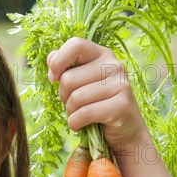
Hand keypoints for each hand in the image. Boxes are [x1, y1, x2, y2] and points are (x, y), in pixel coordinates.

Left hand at [47, 37, 148, 152]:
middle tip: (74, 104)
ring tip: (79, 116)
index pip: (75, 45)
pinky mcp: (121, 106)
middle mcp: (114, 65)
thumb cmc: (97, 104)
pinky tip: (80, 125)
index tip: (54, 78)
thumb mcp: (81, 82)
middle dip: (63, 97)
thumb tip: (51, 59)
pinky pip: (84, 113)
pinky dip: (75, 123)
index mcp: (102, 54)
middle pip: (68, 79)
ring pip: (76, 98)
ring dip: (70, 113)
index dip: (58, 62)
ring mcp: (120, 85)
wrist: (125, 131)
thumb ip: (66, 67)